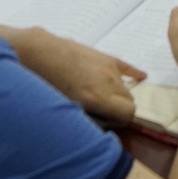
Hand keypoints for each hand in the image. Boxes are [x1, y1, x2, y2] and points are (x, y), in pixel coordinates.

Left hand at [8, 28, 145, 121]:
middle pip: (129, 100)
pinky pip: (126, 67)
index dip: (120, 122)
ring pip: (125, 86)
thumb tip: (102, 126)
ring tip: (100, 99)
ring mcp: (107, 66)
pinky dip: (133, 74)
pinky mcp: (103, 55)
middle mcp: (108, 80)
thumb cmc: (45, 85)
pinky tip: (141, 77)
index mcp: (98, 96)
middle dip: (119, 110)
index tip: (107, 123)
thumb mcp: (65, 109)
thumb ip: (87, 120)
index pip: (129, 113)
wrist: (36, 52)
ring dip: (118, 95)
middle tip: (101, 114)